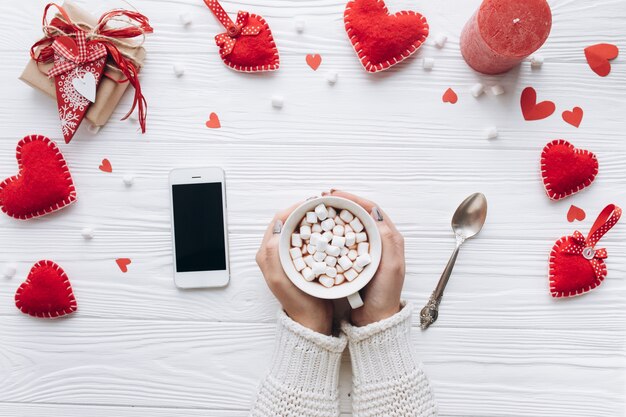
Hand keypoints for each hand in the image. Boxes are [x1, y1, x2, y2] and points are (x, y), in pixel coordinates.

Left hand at [256, 202, 333, 334]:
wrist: (311, 321)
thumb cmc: (298, 301)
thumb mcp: (282, 278)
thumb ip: (275, 252)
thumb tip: (278, 227)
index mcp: (267, 253)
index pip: (279, 220)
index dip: (295, 208)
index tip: (313, 202)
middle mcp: (274, 251)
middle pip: (288, 221)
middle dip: (304, 211)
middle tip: (322, 205)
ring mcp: (287, 255)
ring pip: (298, 228)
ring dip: (310, 219)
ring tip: (325, 213)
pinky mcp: (299, 260)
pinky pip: (306, 238)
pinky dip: (315, 230)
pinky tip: (326, 230)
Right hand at [324, 190, 404, 326]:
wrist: (376, 319)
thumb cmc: (385, 295)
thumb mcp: (391, 266)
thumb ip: (387, 239)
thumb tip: (375, 211)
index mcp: (389, 238)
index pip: (370, 209)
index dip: (352, 198)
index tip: (333, 194)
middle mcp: (379, 240)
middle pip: (359, 213)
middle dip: (341, 202)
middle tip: (322, 198)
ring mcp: (366, 249)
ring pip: (350, 224)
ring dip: (335, 214)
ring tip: (319, 209)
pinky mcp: (355, 259)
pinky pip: (343, 238)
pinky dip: (332, 230)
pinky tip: (320, 230)